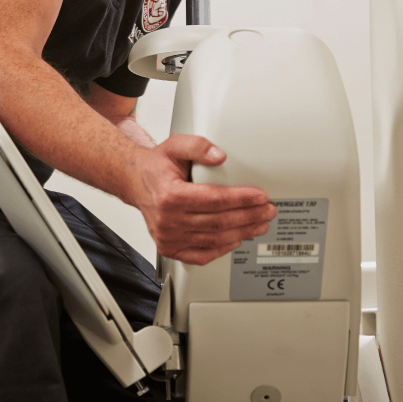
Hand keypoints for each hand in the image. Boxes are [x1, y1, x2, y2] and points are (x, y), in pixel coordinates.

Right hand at [129, 134, 276, 264]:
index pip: (215, 200)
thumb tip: (219, 156)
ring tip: (259, 225)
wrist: (135, 182)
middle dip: (248, 216)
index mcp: (171, 195)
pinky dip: (221, 250)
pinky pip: (200, 256)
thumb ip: (197, 146)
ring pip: (213, 240)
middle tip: (267, 211)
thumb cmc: (156, 167)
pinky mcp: (169, 247)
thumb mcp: (175, 145)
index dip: (241, 199)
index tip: (260, 197)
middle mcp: (168, 220)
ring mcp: (168, 237)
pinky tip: (236, 240)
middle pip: (218, 222)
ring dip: (241, 233)